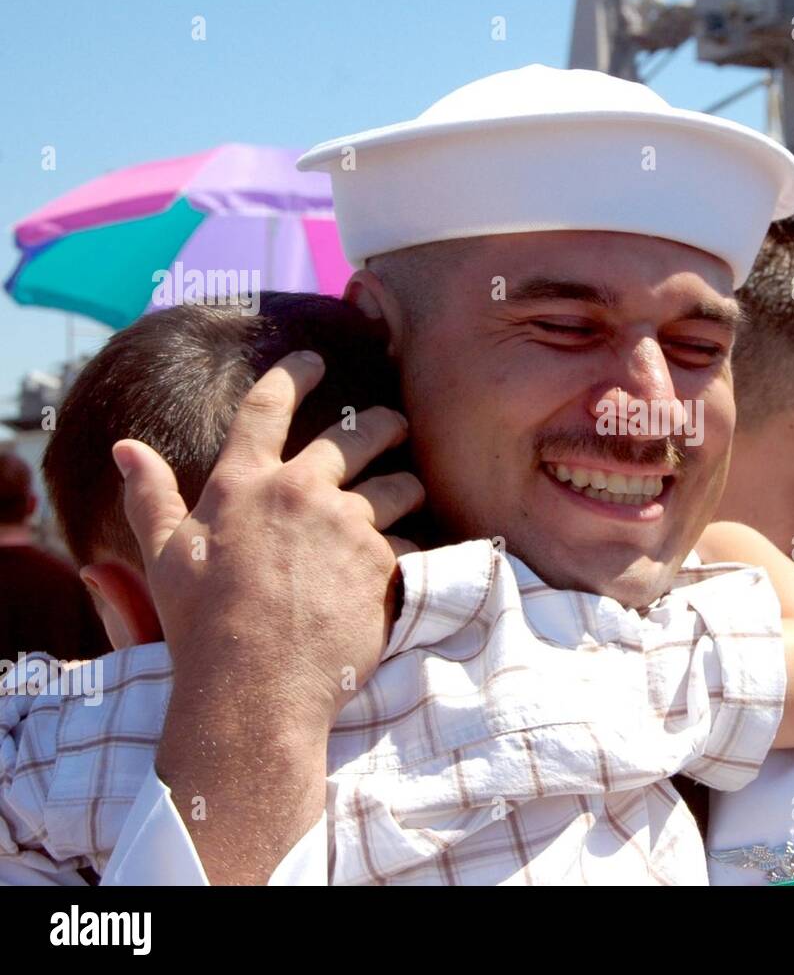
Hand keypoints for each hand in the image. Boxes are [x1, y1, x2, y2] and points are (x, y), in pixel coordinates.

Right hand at [114, 351, 424, 735]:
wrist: (255, 689)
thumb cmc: (202, 627)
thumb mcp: (164, 558)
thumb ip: (149, 496)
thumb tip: (126, 448)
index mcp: (243, 484)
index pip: (269, 408)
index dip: (294, 374)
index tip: (314, 359)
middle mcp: (300, 491)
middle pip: (356, 435)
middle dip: (383, 423)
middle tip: (394, 424)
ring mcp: (347, 525)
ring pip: (398, 486)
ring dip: (407, 486)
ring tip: (409, 493)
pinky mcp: (383, 562)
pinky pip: (411, 541)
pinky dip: (411, 547)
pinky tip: (408, 560)